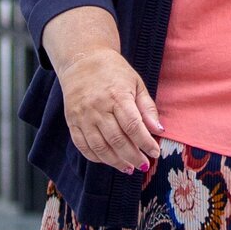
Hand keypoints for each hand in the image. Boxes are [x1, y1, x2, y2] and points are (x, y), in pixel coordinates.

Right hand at [56, 47, 162, 173]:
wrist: (82, 60)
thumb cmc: (114, 72)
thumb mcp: (136, 83)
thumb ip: (147, 108)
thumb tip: (159, 130)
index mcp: (117, 96)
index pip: (132, 125)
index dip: (145, 142)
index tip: (155, 152)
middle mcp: (98, 107)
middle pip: (116, 140)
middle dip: (133, 156)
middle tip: (144, 164)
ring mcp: (82, 116)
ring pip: (99, 147)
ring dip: (116, 161)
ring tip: (129, 168)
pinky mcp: (71, 121)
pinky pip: (83, 146)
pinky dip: (96, 157)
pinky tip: (109, 161)